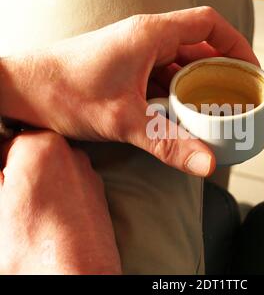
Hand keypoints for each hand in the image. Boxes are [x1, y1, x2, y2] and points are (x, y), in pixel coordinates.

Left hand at [0, 7, 258, 176]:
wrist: (22, 91)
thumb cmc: (64, 93)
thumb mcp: (123, 121)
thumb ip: (168, 143)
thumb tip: (208, 163)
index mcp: (150, 35)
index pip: (207, 24)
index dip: (235, 44)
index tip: (249, 68)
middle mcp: (146, 38)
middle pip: (198, 45)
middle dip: (221, 70)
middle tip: (237, 96)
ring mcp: (135, 54)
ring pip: (180, 62)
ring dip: (199, 83)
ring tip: (216, 107)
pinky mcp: (126, 69)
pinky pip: (163, 75)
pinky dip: (178, 92)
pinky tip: (184, 113)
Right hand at [0, 131, 120, 273]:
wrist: (78, 276)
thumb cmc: (31, 245)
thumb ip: (1, 178)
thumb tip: (4, 174)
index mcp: (40, 146)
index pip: (5, 143)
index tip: (2, 187)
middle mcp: (70, 152)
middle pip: (31, 154)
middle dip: (17, 173)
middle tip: (13, 202)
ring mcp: (87, 171)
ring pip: (51, 169)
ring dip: (37, 183)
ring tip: (30, 213)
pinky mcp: (98, 191)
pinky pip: (69, 183)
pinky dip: (57, 193)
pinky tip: (49, 218)